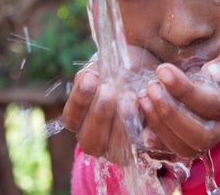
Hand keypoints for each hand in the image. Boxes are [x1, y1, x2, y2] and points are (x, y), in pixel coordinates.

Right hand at [61, 45, 158, 164]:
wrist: (148, 71)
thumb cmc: (120, 70)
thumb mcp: (103, 67)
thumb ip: (93, 74)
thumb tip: (89, 79)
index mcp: (80, 121)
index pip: (71, 119)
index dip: (79, 100)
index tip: (90, 78)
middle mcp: (96, 139)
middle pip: (90, 142)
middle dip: (99, 115)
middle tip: (109, 90)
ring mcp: (118, 149)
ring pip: (115, 151)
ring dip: (121, 125)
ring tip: (130, 98)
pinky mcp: (143, 148)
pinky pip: (142, 147)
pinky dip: (146, 132)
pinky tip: (147, 111)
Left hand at [138, 41, 219, 157]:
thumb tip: (212, 73)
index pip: (211, 103)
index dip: (185, 90)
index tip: (163, 70)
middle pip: (199, 135)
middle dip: (170, 113)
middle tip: (150, 87)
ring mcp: (213, 136)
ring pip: (186, 147)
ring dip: (160, 125)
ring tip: (142, 97)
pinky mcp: (198, 138)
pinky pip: (176, 150)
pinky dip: (157, 140)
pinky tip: (140, 123)